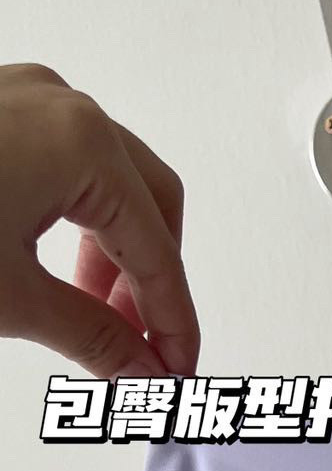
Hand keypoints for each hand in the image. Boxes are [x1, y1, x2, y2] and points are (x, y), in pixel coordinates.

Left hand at [0, 62, 198, 378]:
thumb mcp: (9, 297)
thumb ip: (91, 338)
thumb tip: (139, 370)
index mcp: (80, 144)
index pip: (157, 255)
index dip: (174, 325)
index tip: (175, 370)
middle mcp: (59, 107)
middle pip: (150, 205)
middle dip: (150, 286)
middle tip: (144, 349)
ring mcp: (22, 99)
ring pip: (107, 181)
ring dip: (113, 254)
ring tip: (99, 317)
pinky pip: (63, 164)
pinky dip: (77, 220)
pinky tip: (64, 265)